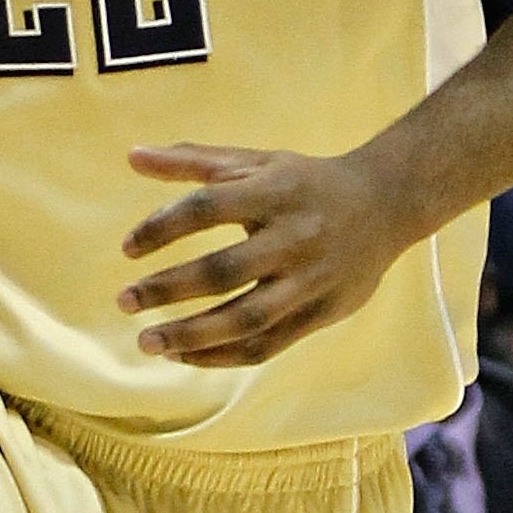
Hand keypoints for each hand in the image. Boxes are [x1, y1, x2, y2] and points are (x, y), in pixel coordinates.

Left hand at [120, 145, 398, 367]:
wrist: (388, 203)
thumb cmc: (306, 181)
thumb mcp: (257, 162)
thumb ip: (193, 161)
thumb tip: (131, 156)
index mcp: (275, 191)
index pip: (208, 208)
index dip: (162, 229)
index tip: (126, 249)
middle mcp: (295, 236)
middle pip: (224, 271)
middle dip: (168, 290)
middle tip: (124, 302)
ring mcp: (311, 280)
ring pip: (247, 318)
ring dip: (193, 336)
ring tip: (149, 343)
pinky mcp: (323, 314)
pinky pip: (267, 345)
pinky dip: (223, 356)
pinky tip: (186, 355)